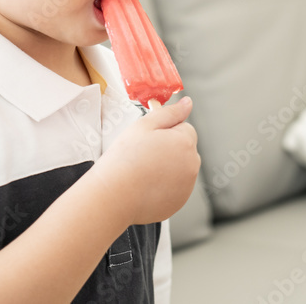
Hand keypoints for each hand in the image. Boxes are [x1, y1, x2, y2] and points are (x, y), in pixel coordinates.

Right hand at [91, 96, 199, 225]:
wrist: (113, 197)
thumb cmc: (125, 159)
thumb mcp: (144, 126)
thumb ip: (170, 112)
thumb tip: (188, 103)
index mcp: (185, 143)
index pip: (184, 127)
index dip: (165, 131)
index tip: (148, 139)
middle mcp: (192, 165)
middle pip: (185, 148)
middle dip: (169, 148)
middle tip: (144, 154)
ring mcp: (187, 186)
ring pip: (180, 167)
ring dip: (168, 166)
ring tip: (143, 170)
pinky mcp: (179, 202)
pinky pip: (175, 186)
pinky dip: (165, 184)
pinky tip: (146, 185)